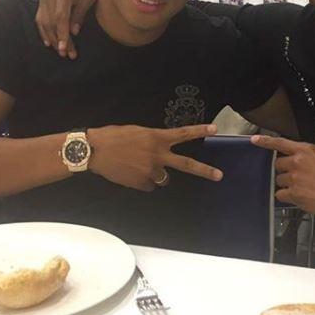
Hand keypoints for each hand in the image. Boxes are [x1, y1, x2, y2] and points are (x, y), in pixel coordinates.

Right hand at [35, 0, 100, 59]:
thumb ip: (80, 14)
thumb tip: (73, 32)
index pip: (60, 17)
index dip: (61, 34)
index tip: (64, 48)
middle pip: (52, 22)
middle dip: (59, 40)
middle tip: (68, 55)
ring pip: (44, 22)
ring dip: (52, 38)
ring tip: (61, 52)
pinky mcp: (42, 0)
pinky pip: (40, 18)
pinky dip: (44, 31)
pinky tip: (49, 42)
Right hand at [88, 123, 221, 191]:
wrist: (94, 151)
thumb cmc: (114, 136)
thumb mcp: (137, 132)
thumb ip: (153, 140)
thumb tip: (159, 150)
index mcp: (157, 138)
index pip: (183, 133)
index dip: (200, 131)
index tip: (215, 129)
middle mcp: (157, 155)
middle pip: (186, 164)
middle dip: (205, 170)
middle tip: (219, 175)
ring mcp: (151, 171)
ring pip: (163, 178)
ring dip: (156, 174)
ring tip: (139, 166)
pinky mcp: (142, 183)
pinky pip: (149, 185)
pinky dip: (143, 181)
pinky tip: (130, 173)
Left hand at [251, 135, 314, 228]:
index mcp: (307, 150)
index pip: (280, 143)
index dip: (265, 141)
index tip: (254, 140)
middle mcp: (297, 163)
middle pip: (278, 164)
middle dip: (284, 170)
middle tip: (296, 176)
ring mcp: (294, 179)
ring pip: (279, 180)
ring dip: (286, 184)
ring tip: (301, 189)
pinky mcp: (294, 195)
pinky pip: (281, 195)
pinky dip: (286, 197)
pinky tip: (298, 198)